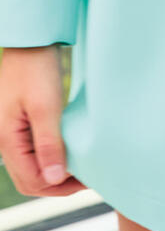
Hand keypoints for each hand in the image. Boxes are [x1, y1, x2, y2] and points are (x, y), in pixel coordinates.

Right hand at [0, 46, 85, 196]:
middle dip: (59, 185)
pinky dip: (54, 158)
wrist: (30, 43)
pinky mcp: (23, 125)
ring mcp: (13, 134)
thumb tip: (53, 179)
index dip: (60, 187)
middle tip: (89, 178)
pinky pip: (35, 153)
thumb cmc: (36, 70)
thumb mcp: (46, 107)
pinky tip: (73, 153)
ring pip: (33, 168)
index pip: (31, 182)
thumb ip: (48, 144)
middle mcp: (6, 141)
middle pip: (30, 180)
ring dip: (57, 173)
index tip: (88, 179)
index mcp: (8, 140)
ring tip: (84, 168)